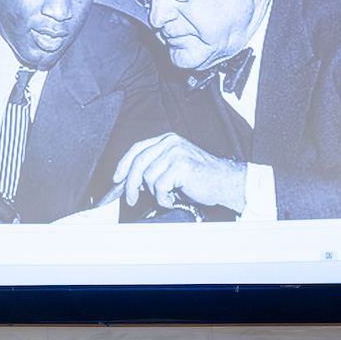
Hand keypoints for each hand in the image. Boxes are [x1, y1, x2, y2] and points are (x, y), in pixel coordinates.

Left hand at [114, 133, 246, 213]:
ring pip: (148, 177)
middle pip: (138, 163)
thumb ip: (153, 169)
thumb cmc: (200, 179)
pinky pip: (159, 186)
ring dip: (155, 193)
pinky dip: (164, 198)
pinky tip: (174, 198)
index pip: (137, 148)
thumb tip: (129, 182)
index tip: (116, 179)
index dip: (123, 164)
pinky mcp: (181, 165)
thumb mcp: (172, 169)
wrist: (224, 182)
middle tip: (131, 199)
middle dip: (130, 185)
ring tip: (168, 196)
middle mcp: (170, 143)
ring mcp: (176, 152)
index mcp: (167, 140)